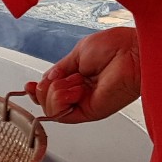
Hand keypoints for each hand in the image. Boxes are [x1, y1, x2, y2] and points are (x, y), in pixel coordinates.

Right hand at [24, 27, 140, 123]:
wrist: (133, 51)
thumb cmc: (116, 46)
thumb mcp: (78, 53)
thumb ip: (59, 69)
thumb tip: (44, 80)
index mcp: (78, 78)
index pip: (49, 91)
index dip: (36, 90)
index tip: (29, 85)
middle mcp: (80, 93)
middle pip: (46, 102)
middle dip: (46, 88)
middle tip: (63, 77)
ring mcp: (84, 103)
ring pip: (50, 110)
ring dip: (54, 93)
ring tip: (74, 81)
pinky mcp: (89, 112)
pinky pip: (61, 115)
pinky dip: (59, 101)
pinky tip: (73, 89)